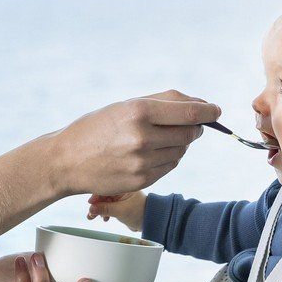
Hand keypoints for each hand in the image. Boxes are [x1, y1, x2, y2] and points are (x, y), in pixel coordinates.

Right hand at [47, 90, 219, 196]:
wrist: (66, 161)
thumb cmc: (97, 127)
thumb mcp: (126, 105)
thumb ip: (164, 102)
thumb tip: (201, 105)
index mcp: (139, 111)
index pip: (190, 112)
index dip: (208, 111)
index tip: (215, 110)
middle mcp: (142, 137)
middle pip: (190, 132)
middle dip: (194, 127)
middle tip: (187, 123)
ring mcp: (142, 161)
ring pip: (182, 150)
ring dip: (179, 143)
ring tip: (158, 138)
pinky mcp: (142, 180)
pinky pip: (170, 165)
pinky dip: (168, 157)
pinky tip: (150, 152)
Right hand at [86, 191, 146, 229]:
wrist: (151, 222)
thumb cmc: (140, 213)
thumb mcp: (121, 211)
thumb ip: (105, 209)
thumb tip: (91, 209)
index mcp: (124, 185)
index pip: (106, 187)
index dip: (96, 195)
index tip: (90, 203)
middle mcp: (121, 189)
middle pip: (103, 194)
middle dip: (96, 204)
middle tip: (91, 213)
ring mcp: (120, 197)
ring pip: (104, 201)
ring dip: (99, 209)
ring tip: (94, 217)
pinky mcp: (120, 204)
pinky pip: (108, 206)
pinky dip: (104, 212)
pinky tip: (104, 218)